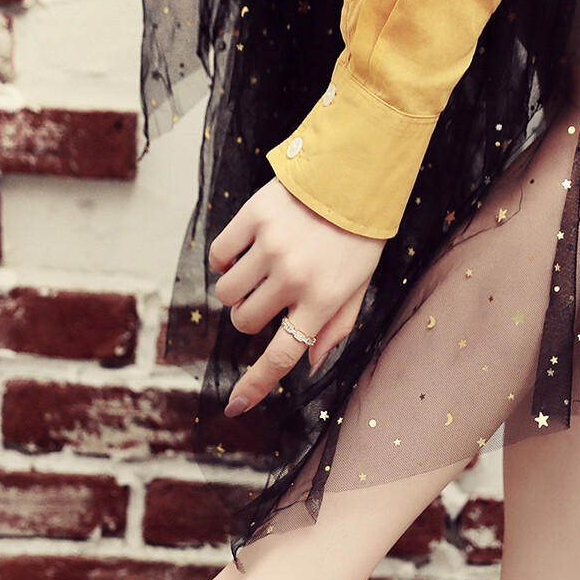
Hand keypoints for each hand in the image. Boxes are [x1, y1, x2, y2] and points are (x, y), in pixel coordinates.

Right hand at [208, 178, 384, 416]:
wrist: (353, 175)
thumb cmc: (358, 238)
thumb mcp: (359, 287)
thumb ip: (336, 327)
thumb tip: (309, 365)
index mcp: (323, 301)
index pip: (282, 356)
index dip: (255, 384)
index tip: (234, 405)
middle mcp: (295, 279)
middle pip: (245, 322)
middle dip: (249, 317)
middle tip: (268, 296)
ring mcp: (272, 248)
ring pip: (227, 293)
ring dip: (235, 291)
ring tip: (258, 271)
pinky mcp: (253, 218)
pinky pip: (219, 255)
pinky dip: (225, 259)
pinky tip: (246, 249)